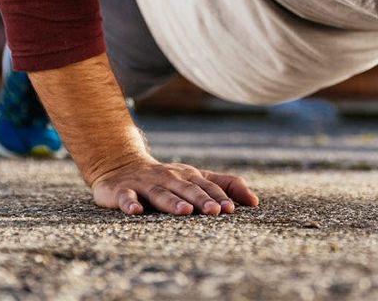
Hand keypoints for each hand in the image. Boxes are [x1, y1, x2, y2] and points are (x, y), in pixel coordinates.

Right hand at [91, 157, 259, 215]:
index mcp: (188, 176)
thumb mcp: (195, 178)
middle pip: (187, 189)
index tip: (231, 209)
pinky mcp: (123, 191)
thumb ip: (224, 186)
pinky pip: (127, 198)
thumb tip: (255, 201)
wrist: (122, 166)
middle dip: (202, 200)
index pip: (207, 186)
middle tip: (215, 212)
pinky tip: (136, 211)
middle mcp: (169, 177)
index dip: (219, 197)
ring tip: (185, 211)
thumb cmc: (167, 178)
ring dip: (173, 202)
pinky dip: (131, 204)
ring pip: (161, 193)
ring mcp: (146, 184)